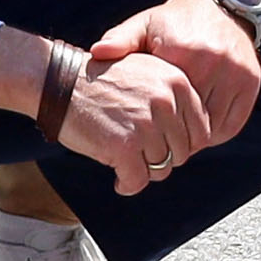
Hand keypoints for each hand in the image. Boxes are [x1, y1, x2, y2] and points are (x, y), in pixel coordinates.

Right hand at [57, 45, 216, 195]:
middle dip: (162, 160)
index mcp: (177, 83)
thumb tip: (195, 138)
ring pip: (162, 168)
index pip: (201, 131)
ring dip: (143, 171)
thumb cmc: (101, 80)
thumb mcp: (148, 75)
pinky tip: (119, 180)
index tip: (163, 149)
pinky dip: (128, 185)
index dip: (183, 146)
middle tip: (141, 159)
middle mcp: (167, 103)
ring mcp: (146, 125)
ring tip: (126, 165)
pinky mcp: (124, 146)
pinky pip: (138, 180)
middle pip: (182, 152)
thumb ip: (174, 101)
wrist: (59, 81)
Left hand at [92, 0, 260, 147]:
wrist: (218, 6)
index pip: (167, 107)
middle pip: (191, 122)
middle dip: (175, 138)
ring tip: (179, 143)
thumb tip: (97, 53)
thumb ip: (120, 39)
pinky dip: (217, 132)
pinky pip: (233, 122)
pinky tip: (201, 132)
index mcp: (183, 53)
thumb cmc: (172, 23)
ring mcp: (236, 73)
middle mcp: (213, 63)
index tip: (144, 135)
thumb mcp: (143, 25)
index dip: (155, 126)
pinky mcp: (251, 80)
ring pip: (214, 127)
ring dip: (197, 139)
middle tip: (160, 147)